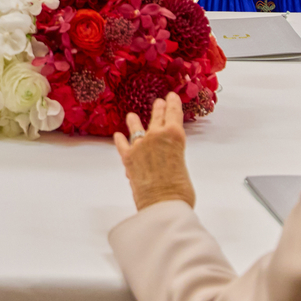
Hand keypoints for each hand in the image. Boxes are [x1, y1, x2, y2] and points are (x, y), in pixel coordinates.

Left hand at [112, 92, 195, 210]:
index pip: (174, 115)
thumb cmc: (180, 191)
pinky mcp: (128, 157)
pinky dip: (120, 140)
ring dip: (134, 122)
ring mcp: (140, 145)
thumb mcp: (182, 167)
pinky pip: (122, 145)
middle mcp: (156, 136)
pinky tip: (118, 135)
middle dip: (158, 109)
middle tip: (159, 101)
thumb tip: (164, 164)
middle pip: (157, 118)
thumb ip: (173, 159)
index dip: (173, 104)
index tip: (171, 96)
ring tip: (132, 115)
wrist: (163, 204)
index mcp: (175, 136)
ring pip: (137, 128)